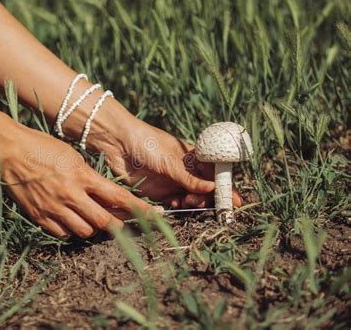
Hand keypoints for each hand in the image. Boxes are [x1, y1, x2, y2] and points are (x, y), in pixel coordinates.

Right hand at [0, 124, 153, 237]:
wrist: (8, 151)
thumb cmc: (43, 147)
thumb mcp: (73, 156)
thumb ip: (90, 178)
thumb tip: (106, 195)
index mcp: (83, 176)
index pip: (119, 198)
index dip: (141, 210)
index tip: (157, 215)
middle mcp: (71, 195)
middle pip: (106, 222)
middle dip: (119, 224)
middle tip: (121, 220)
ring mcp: (54, 208)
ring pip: (86, 231)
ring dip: (94, 227)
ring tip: (91, 215)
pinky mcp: (39, 217)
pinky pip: (63, 233)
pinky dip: (71, 229)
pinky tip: (71, 218)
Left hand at [96, 118, 241, 208]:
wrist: (117, 144)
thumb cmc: (147, 144)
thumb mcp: (171, 161)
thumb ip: (190, 178)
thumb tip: (214, 189)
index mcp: (193, 156)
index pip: (215, 173)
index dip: (225, 186)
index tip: (234, 200)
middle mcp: (185, 170)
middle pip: (206, 189)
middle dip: (210, 199)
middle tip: (205, 203)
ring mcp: (173, 181)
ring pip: (192, 198)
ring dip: (194, 204)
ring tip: (188, 202)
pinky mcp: (159, 192)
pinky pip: (175, 204)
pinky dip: (178, 207)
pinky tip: (175, 205)